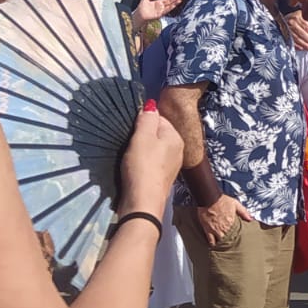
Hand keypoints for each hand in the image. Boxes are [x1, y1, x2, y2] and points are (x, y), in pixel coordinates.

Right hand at [117, 102, 183, 216]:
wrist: (143, 202)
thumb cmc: (142, 166)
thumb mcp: (142, 137)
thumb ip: (147, 119)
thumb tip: (151, 105)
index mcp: (176, 137)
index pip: (159, 119)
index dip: (143, 121)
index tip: (131, 130)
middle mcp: (178, 150)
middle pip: (157, 134)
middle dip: (142, 136)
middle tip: (129, 144)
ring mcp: (172, 165)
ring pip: (154, 149)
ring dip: (141, 150)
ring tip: (130, 156)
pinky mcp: (163, 178)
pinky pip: (152, 162)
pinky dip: (142, 162)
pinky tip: (134, 168)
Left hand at [131, 0, 182, 33]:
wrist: (139, 15)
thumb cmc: (141, 8)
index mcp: (158, 2)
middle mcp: (160, 7)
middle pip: (170, 2)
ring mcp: (160, 11)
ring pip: (169, 6)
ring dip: (175, 3)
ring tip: (180, 0)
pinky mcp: (159, 14)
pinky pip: (166, 11)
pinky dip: (170, 8)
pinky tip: (174, 5)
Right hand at [196, 193, 254, 245]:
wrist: (209, 198)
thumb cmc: (222, 200)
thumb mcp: (236, 204)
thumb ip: (244, 212)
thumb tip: (251, 219)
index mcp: (232, 222)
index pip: (236, 233)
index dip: (237, 237)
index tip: (238, 239)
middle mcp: (224, 228)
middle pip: (228, 239)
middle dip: (230, 241)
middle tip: (231, 244)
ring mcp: (215, 229)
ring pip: (220, 241)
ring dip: (222, 243)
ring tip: (224, 245)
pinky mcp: (207, 229)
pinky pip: (210, 240)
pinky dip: (213, 243)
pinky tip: (214, 245)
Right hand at [284, 10, 307, 49]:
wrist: (281, 20)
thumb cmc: (294, 18)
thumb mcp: (302, 15)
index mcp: (297, 16)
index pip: (307, 27)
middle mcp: (291, 22)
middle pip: (302, 33)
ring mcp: (287, 28)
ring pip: (297, 38)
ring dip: (304, 44)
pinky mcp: (284, 34)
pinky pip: (291, 41)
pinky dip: (297, 45)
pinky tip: (302, 48)